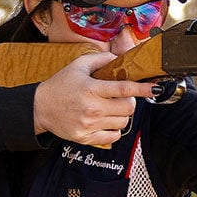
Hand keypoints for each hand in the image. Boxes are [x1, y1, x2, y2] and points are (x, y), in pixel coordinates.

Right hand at [33, 52, 157, 144]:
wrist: (40, 107)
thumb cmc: (61, 85)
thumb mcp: (78, 66)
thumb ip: (101, 59)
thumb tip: (121, 58)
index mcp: (91, 88)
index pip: (124, 89)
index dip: (143, 89)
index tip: (155, 88)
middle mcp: (92, 108)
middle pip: (128, 108)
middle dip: (129, 101)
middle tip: (120, 98)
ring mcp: (89, 125)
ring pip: (123, 123)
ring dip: (122, 115)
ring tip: (110, 109)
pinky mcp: (86, 138)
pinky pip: (113, 137)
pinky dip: (114, 129)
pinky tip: (105, 121)